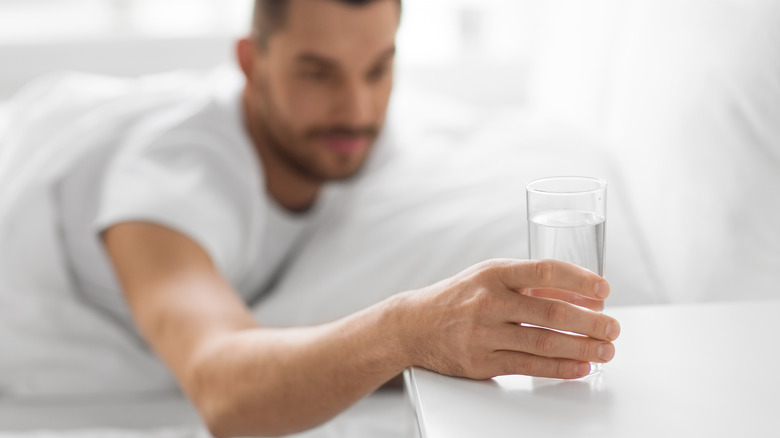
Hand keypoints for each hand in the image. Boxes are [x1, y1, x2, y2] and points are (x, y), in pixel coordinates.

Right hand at [399, 259, 620, 379]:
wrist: (413, 324)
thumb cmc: (460, 297)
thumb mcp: (490, 277)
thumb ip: (531, 283)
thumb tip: (581, 293)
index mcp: (493, 273)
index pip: (545, 271)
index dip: (579, 279)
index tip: (604, 290)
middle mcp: (488, 301)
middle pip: (551, 312)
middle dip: (590, 322)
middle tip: (614, 327)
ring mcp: (482, 334)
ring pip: (543, 343)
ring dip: (582, 347)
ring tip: (605, 350)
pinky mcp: (479, 363)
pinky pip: (528, 366)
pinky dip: (559, 368)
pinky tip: (579, 366)